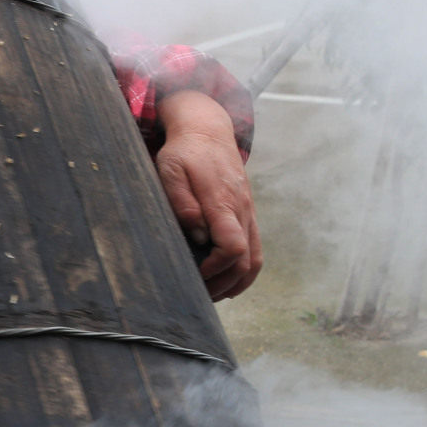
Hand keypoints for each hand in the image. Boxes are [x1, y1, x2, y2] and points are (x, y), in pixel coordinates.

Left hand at [155, 91, 261, 300]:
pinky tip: (226, 283)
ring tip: (211, 295)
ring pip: (254, 260)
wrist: (208, 131)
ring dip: (235, 283)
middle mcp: (242, 211)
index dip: (215, 268)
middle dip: (222, 284)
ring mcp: (248, 214)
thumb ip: (182, 202)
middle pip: (246, 262)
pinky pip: (255, 251)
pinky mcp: (247, 215)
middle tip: (197, 294)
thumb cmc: (184, 153)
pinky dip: (243, 272)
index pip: (233, 248)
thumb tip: (197, 232)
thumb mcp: (171, 170)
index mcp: (223, 203)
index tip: (195, 272)